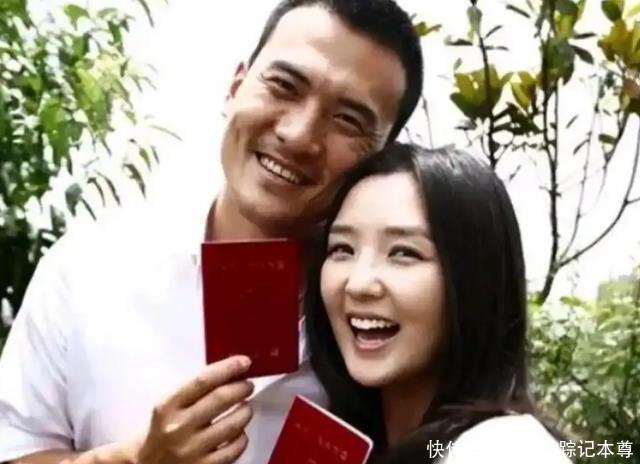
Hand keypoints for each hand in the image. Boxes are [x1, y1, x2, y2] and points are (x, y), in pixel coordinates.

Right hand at [136, 355, 253, 463]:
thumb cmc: (163, 430)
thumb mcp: (168, 407)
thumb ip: (194, 391)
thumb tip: (231, 373)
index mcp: (168, 407)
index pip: (202, 381)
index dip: (227, 368)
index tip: (244, 362)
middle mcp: (178, 428)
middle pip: (220, 399)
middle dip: (242, 388)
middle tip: (248, 385)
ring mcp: (192, 451)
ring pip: (233, 425)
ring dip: (245, 412)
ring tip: (245, 408)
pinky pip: (234, 449)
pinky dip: (242, 437)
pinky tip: (239, 432)